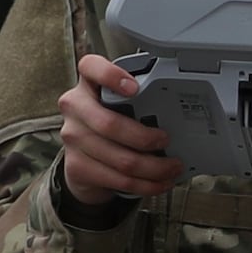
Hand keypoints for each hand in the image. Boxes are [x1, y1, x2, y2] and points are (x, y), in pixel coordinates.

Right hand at [57, 53, 181, 220]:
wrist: (84, 160)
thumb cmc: (110, 126)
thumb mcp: (119, 105)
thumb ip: (137, 102)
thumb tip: (178, 116)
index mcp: (89, 85)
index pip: (91, 67)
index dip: (111, 75)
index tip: (135, 88)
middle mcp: (76, 107)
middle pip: (111, 125)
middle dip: (146, 138)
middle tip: (166, 140)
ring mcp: (73, 137)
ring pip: (121, 159)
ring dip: (155, 168)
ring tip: (172, 168)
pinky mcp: (77, 166)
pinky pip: (118, 179)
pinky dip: (146, 184)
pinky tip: (159, 182)